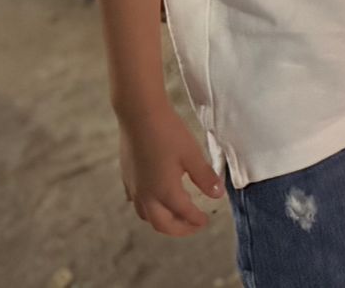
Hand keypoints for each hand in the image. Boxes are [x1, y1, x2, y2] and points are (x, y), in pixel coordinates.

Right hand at [118, 104, 221, 235]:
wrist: (139, 115)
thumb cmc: (168, 133)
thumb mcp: (192, 155)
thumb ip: (205, 177)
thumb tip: (217, 195)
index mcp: (165, 192)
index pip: (184, 213)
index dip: (196, 220)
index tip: (206, 221)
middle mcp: (146, 195)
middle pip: (162, 223)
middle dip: (179, 229)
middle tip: (193, 226)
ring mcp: (134, 188)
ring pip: (147, 215)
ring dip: (163, 220)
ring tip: (176, 216)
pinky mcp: (127, 178)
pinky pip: (137, 202)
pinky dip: (149, 208)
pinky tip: (154, 199)